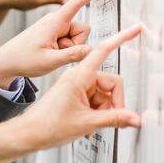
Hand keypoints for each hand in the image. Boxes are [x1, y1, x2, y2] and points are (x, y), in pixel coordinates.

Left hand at [0, 0, 108, 86]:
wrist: (6, 61)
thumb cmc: (23, 60)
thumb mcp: (49, 61)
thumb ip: (72, 56)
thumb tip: (92, 50)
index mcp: (54, 22)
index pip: (76, 3)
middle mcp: (56, 20)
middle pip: (82, 29)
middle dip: (76, 44)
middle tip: (56, 54)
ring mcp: (55, 26)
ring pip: (77, 36)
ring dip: (69, 47)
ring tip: (50, 53)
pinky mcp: (54, 32)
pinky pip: (69, 39)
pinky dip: (65, 48)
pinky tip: (50, 53)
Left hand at [13, 25, 142, 150]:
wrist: (28, 133)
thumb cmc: (47, 124)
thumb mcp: (86, 122)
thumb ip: (114, 119)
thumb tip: (135, 118)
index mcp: (79, 75)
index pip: (103, 50)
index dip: (121, 39)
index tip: (135, 29)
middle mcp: (78, 77)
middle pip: (109, 82)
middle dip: (112, 103)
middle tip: (110, 121)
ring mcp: (75, 85)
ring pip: (102, 94)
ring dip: (103, 111)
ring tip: (91, 127)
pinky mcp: (73, 94)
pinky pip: (94, 99)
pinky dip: (95, 113)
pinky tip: (87, 127)